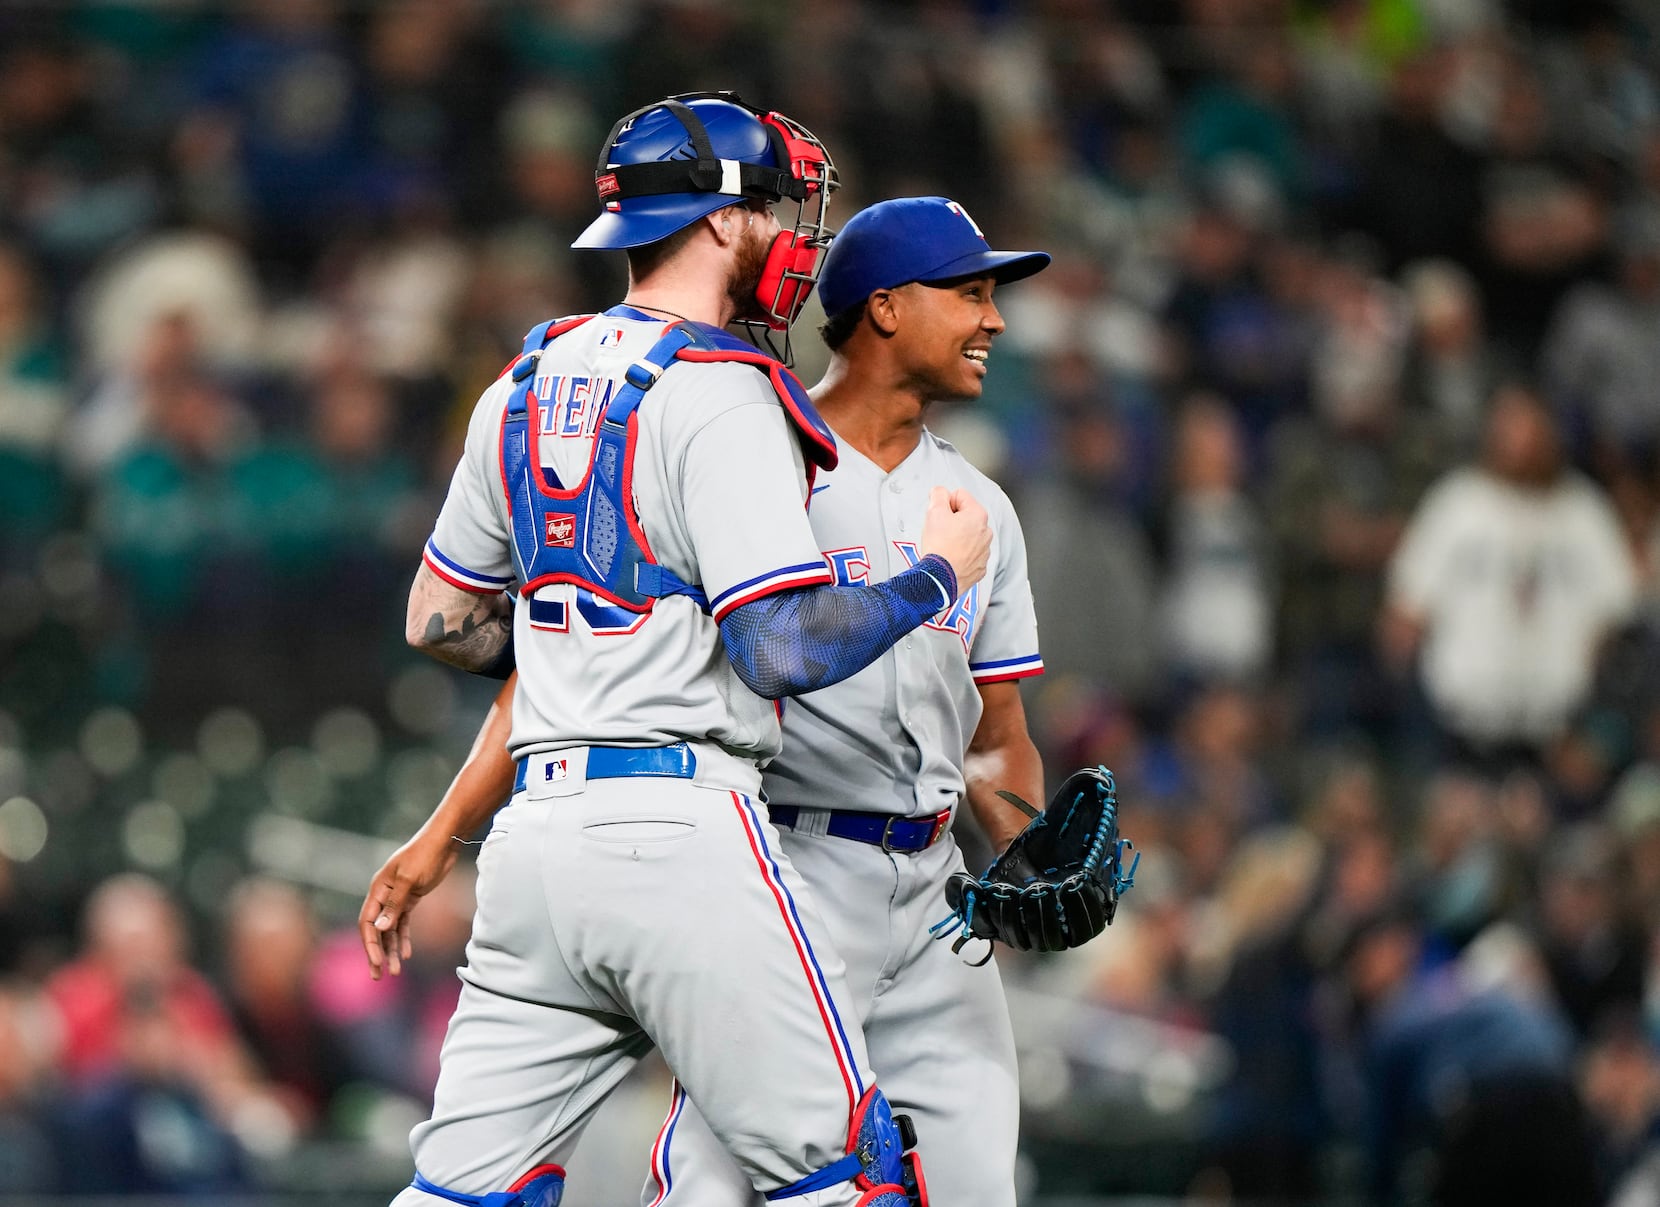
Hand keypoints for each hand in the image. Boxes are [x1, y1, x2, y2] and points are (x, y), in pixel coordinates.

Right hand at [359, 829, 459, 979]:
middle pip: (376, 929)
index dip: (370, 944)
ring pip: (390, 929)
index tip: (377, 963)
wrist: (444, 841)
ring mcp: (397, 898)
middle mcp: (384, 895)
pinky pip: (403, 923)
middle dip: (377, 953)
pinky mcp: (410, 898)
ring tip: (395, 971)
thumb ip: (395, 904)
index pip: (368, 922)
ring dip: (392, 949)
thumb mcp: (410, 880)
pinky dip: (403, 938)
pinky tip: (406, 953)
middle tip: (378, 976)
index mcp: (378, 890)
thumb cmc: (425, 856)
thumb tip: (380, 928)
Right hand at [920, 486, 990, 594]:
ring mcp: (984, 550)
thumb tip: (940, 492)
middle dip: (951, 521)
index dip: (945, 503)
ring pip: (967, 536)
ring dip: (956, 537)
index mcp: (978, 515)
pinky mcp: (979, 566)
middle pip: (965, 516)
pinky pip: (969, 554)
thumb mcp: (934, 512)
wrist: (941, 578)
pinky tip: (950, 557)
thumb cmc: (940, 547)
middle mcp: (985, 532)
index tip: (938, 515)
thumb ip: (938, 495)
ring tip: (944, 546)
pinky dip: (960, 554)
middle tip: (939, 531)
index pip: (959, 495)